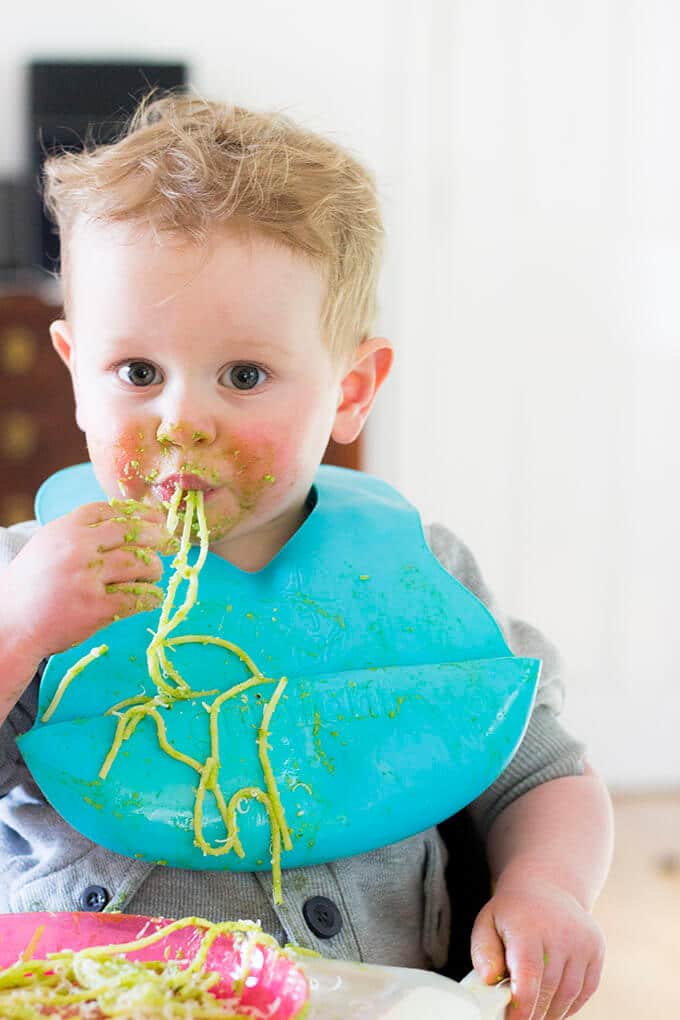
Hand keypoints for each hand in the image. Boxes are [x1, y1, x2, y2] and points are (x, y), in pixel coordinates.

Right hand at [2, 501, 172, 660]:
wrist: (10, 625)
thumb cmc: (32, 586)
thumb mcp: (49, 546)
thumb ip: (80, 532)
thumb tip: (129, 521)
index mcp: (66, 529)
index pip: (113, 511)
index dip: (140, 514)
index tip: (157, 519)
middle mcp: (78, 549)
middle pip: (134, 533)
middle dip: (158, 537)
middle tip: (169, 543)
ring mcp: (88, 578)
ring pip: (141, 563)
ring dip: (156, 569)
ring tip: (155, 574)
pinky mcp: (97, 607)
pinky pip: (138, 597)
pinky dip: (151, 597)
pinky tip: (152, 598)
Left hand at [470, 877, 604, 1018]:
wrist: (546, 885)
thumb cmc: (513, 911)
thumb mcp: (487, 923)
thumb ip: (483, 952)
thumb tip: (488, 979)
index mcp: (529, 925)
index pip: (529, 975)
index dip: (522, 1006)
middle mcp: (560, 932)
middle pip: (549, 989)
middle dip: (533, 1012)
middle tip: (520, 1019)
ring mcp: (582, 940)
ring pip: (569, 993)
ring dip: (551, 1012)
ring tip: (535, 1015)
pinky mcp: (596, 949)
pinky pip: (585, 989)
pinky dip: (569, 1004)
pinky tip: (553, 1006)